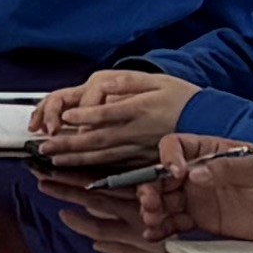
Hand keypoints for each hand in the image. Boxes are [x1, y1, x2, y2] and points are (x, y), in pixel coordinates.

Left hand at [27, 69, 190, 163]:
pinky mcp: (144, 160)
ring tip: (53, 161)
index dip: (86, 116)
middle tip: (44, 148)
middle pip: (99, 140)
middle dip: (70, 144)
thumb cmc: (180, 97)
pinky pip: (117, 167)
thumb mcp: (158, 80)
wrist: (208, 120)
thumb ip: (130, 81)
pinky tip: (78, 172)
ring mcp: (141, 149)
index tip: (65, 116)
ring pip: (105, 157)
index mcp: (141, 109)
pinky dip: (96, 170)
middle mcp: (138, 132)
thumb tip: (107, 81)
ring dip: (77, 160)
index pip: (110, 113)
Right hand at [143, 136, 252, 244]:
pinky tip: (155, 235)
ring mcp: (197, 197)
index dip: (167, 158)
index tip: (174, 173)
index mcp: (209, 151)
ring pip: (164, 201)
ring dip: (152, 210)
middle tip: (151, 203)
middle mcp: (197, 173)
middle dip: (150, 188)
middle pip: (161, 176)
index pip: (176, 146)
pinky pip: (175, 223)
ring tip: (152, 221)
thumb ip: (227, 168)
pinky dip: (162, 229)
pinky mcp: (201, 220)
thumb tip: (194, 172)